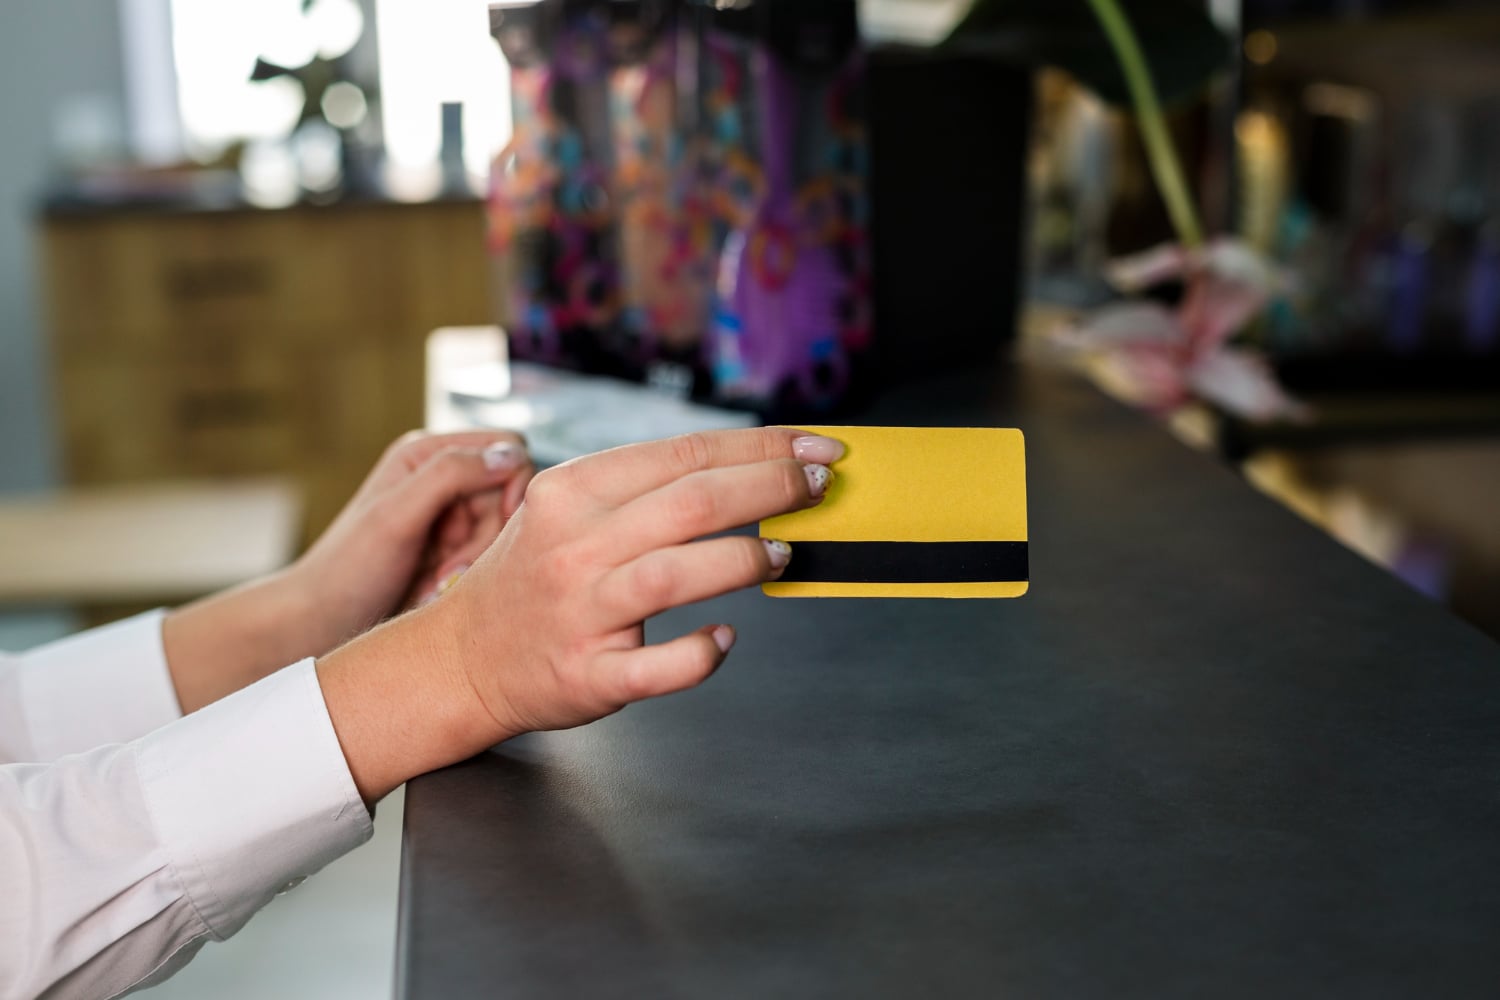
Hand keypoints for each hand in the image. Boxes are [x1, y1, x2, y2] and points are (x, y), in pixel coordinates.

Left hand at [289, 430, 534, 650]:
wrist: (319, 622)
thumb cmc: (347, 568)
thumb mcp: (396, 515)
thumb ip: (450, 475)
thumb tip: (510, 455)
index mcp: (428, 454)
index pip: (508, 449)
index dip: (513, 485)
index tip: (497, 525)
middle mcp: (443, 479)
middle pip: (510, 495)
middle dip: (489, 536)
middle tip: (451, 570)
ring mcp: (450, 517)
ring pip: (505, 531)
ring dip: (478, 563)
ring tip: (436, 585)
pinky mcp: (455, 551)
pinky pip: (492, 557)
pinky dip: (472, 576)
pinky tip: (437, 590)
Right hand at [316, 427, 845, 801]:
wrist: (460, 657)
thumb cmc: (532, 576)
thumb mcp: (568, 508)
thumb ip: (644, 489)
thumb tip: (746, 466)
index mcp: (574, 491)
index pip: (685, 453)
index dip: (761, 446)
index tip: (815, 445)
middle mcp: (576, 545)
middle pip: (693, 502)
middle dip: (772, 487)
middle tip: (819, 485)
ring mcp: (581, 612)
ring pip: (679, 574)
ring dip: (745, 561)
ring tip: (782, 555)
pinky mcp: (588, 674)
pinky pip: (659, 665)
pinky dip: (702, 652)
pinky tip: (725, 637)